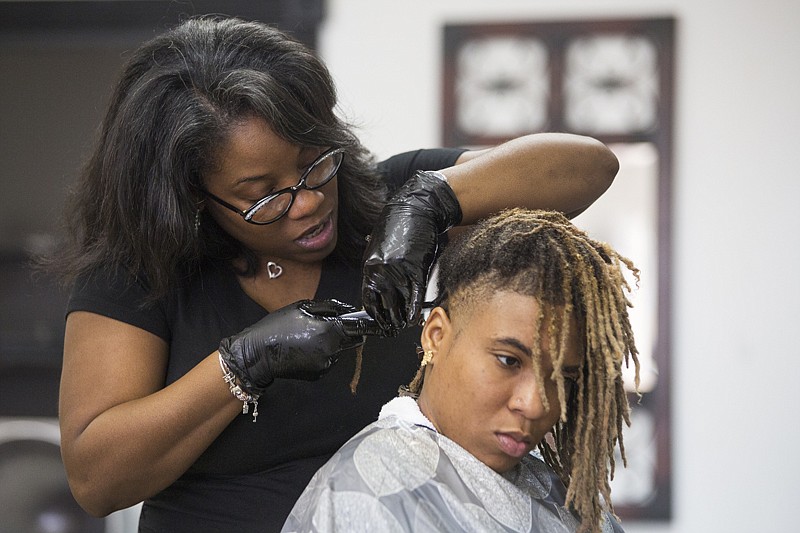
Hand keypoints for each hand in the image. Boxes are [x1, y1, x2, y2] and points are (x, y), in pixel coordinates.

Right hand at [218, 299, 382, 394]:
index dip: (371, 325)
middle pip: (349, 339)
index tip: (382, 325)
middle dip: (342, 333)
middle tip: (319, 327)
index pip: (358, 328)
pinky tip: (302, 351)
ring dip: (328, 344)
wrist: (259, 354)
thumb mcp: (303, 308)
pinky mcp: (319, 374)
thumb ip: (329, 308)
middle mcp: (332, 350)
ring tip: (304, 339)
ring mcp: (326, 364)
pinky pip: (326, 361)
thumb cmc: (278, 326)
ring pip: (336, 350)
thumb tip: (347, 310)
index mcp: (330, 330)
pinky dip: (320, 355)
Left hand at [362, 170, 461, 332]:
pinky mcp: (416, 269)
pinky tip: (414, 318)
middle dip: (388, 320)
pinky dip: (414, 308)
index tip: (378, 322)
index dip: (374, 313)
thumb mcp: (379, 245)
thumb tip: (376, 279)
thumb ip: (377, 264)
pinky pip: (414, 295)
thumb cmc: (399, 225)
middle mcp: (381, 270)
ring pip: (399, 303)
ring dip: (401, 318)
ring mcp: (398, 271)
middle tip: (391, 330)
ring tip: (402, 328)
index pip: (368, 297)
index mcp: (369, 265)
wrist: (416, 208)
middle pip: (384, 304)